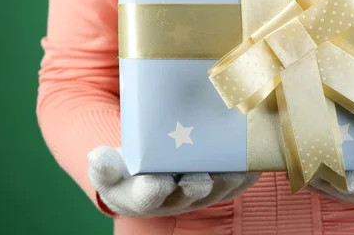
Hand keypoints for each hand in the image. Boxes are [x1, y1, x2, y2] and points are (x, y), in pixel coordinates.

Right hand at [87, 146, 260, 217]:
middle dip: (196, 185)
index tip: (157, 179)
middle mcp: (177, 198)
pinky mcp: (223, 184)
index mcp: (144, 195)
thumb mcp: (108, 169)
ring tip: (235, 164)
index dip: (153, 189)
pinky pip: (240, 180)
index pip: (147, 196)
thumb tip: (96, 155)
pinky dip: (248, 171)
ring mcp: (203, 192)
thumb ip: (102, 166)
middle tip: (200, 175)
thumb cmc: (128, 168)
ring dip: (228, 178)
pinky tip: (257, 158)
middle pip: (189, 193)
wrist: (151, 173)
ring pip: (219, 188)